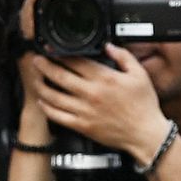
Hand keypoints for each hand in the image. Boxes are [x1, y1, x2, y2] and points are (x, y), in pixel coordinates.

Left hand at [28, 45, 166, 163]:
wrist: (145, 134)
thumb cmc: (143, 106)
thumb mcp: (139, 75)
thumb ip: (123, 57)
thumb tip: (109, 46)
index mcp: (104, 78)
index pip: (76, 62)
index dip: (60, 54)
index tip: (52, 50)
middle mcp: (91, 93)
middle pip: (60, 76)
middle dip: (44, 66)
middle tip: (37, 61)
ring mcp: (84, 111)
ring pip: (54, 96)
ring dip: (41, 86)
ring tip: (36, 79)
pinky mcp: (82, 126)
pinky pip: (58, 116)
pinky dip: (47, 108)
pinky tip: (42, 102)